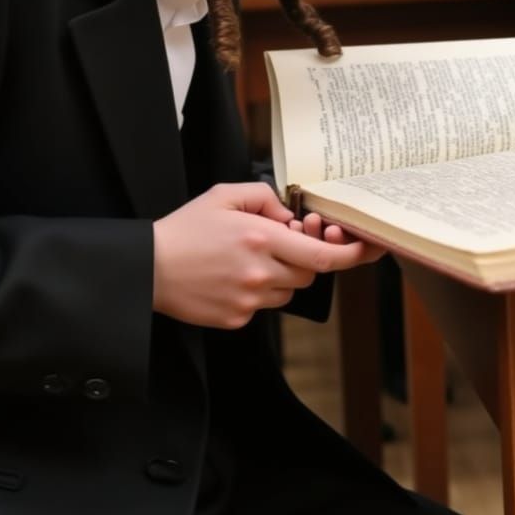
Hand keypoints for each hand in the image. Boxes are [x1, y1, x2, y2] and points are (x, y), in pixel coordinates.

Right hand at [152, 183, 371, 328]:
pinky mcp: (237, 319)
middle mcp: (260, 273)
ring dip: (280, 275)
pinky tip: (228, 277)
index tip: (365, 249)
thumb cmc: (185, 229)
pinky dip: (256, 293)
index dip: (351, 254)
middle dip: (304, 258)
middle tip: (278, 243)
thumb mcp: (224, 195)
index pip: (323, 255)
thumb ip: (265, 197)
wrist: (148, 268)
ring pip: (288, 290)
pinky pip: (264, 307)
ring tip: (243, 259)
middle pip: (309, 273)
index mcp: (261, 239)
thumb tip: (291, 217)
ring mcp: (249, 301)